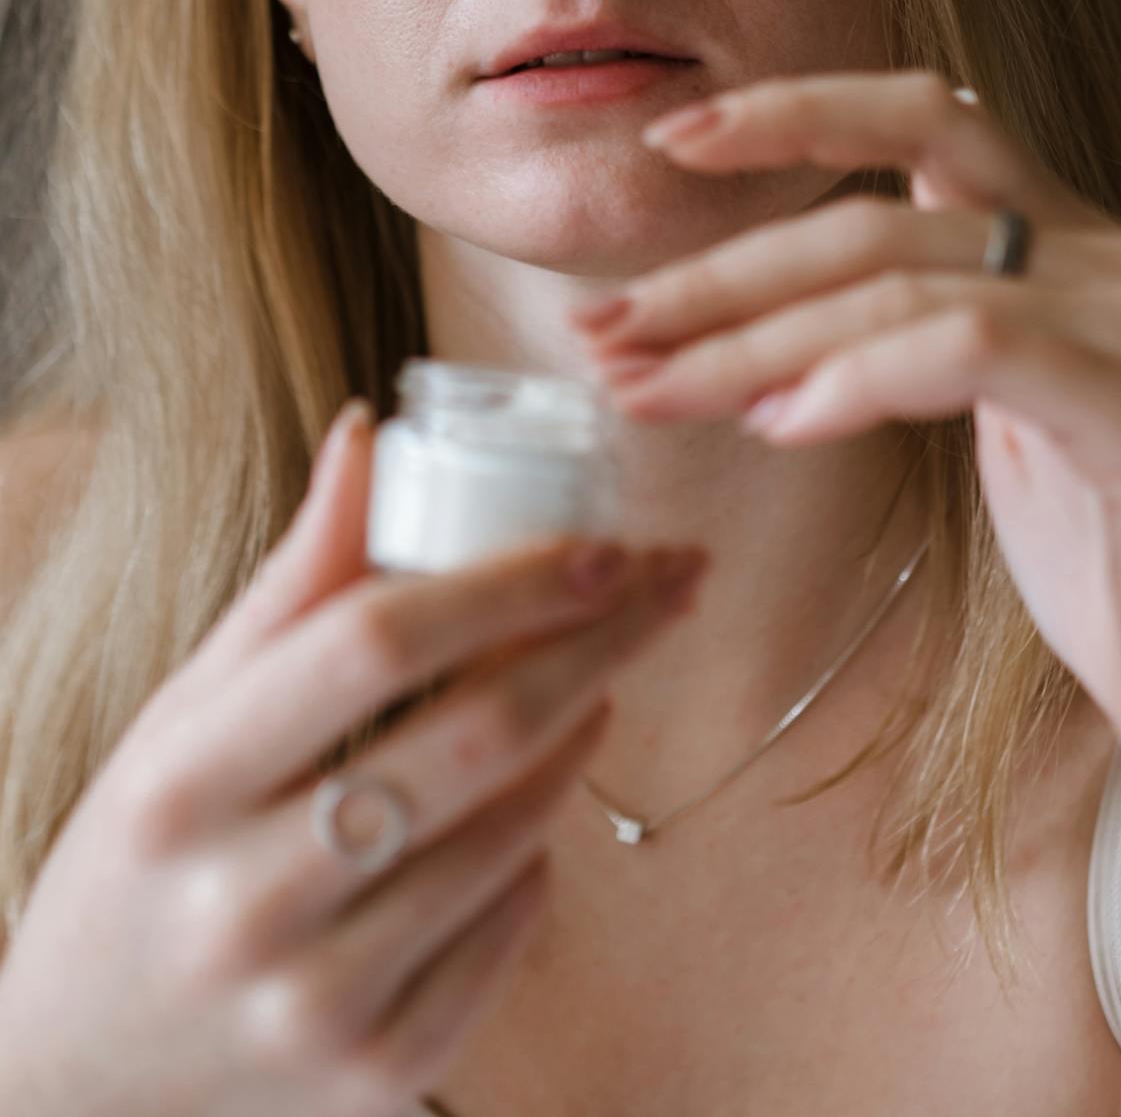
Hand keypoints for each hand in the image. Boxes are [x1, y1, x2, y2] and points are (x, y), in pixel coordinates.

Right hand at [0, 401, 708, 1116]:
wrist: (86, 1068)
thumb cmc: (150, 850)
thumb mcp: (187, 711)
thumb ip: (293, 581)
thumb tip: (370, 432)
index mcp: (185, 781)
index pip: (375, 642)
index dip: (505, 580)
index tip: (600, 543)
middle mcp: (246, 901)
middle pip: (475, 735)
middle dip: (599, 642)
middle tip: (670, 583)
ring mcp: (316, 1004)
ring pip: (511, 835)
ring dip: (582, 736)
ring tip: (602, 679)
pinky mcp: (377, 1079)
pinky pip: (508, 935)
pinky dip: (538, 856)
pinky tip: (533, 809)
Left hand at [569, 68, 1120, 805]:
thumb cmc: (1106, 552)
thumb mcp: (991, 419)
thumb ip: (902, 344)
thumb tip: (743, 341)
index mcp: (1060, 238)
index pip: (921, 115)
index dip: (793, 110)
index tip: (674, 139)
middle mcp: (1102, 253)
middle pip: (873, 211)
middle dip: (719, 274)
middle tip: (608, 330)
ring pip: (898, 278)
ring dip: (751, 340)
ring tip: (655, 390)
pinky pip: (970, 346)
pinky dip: (857, 377)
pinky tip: (786, 426)